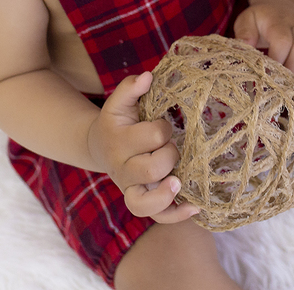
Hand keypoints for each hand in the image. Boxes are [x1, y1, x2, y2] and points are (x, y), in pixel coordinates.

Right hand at [87, 72, 199, 223]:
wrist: (98, 146)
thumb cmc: (119, 121)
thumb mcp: (119, 102)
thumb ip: (130, 88)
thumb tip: (147, 76)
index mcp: (119, 140)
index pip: (152, 136)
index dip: (164, 129)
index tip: (164, 124)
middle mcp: (122, 168)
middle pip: (150, 169)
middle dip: (170, 155)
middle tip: (172, 146)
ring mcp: (130, 188)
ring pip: (144, 204)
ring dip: (165, 194)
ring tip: (178, 182)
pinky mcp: (140, 201)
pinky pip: (157, 217)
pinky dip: (176, 215)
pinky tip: (195, 208)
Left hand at [234, 0, 293, 85]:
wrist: (279, 6)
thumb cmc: (260, 19)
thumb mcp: (246, 21)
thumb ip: (244, 34)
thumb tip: (245, 49)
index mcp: (277, 20)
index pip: (283, 40)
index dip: (277, 59)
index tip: (267, 73)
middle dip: (292, 69)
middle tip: (280, 82)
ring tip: (292, 86)